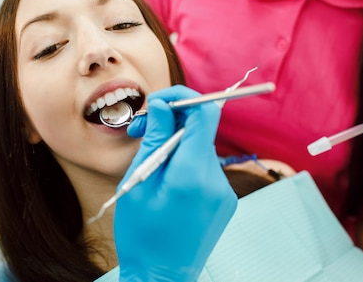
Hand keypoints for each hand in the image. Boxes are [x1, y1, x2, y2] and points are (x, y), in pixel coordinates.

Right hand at [115, 85, 236, 281]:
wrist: (162, 279)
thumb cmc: (142, 236)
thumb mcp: (138, 183)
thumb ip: (154, 140)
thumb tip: (162, 106)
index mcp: (192, 174)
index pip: (205, 113)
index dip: (183, 98)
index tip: (158, 102)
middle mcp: (216, 180)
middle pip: (201, 129)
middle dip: (170, 121)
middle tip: (140, 129)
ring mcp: (224, 192)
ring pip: (200, 148)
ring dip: (176, 143)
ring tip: (148, 159)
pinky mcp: (224, 201)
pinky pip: (204, 167)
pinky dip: (185, 161)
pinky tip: (164, 178)